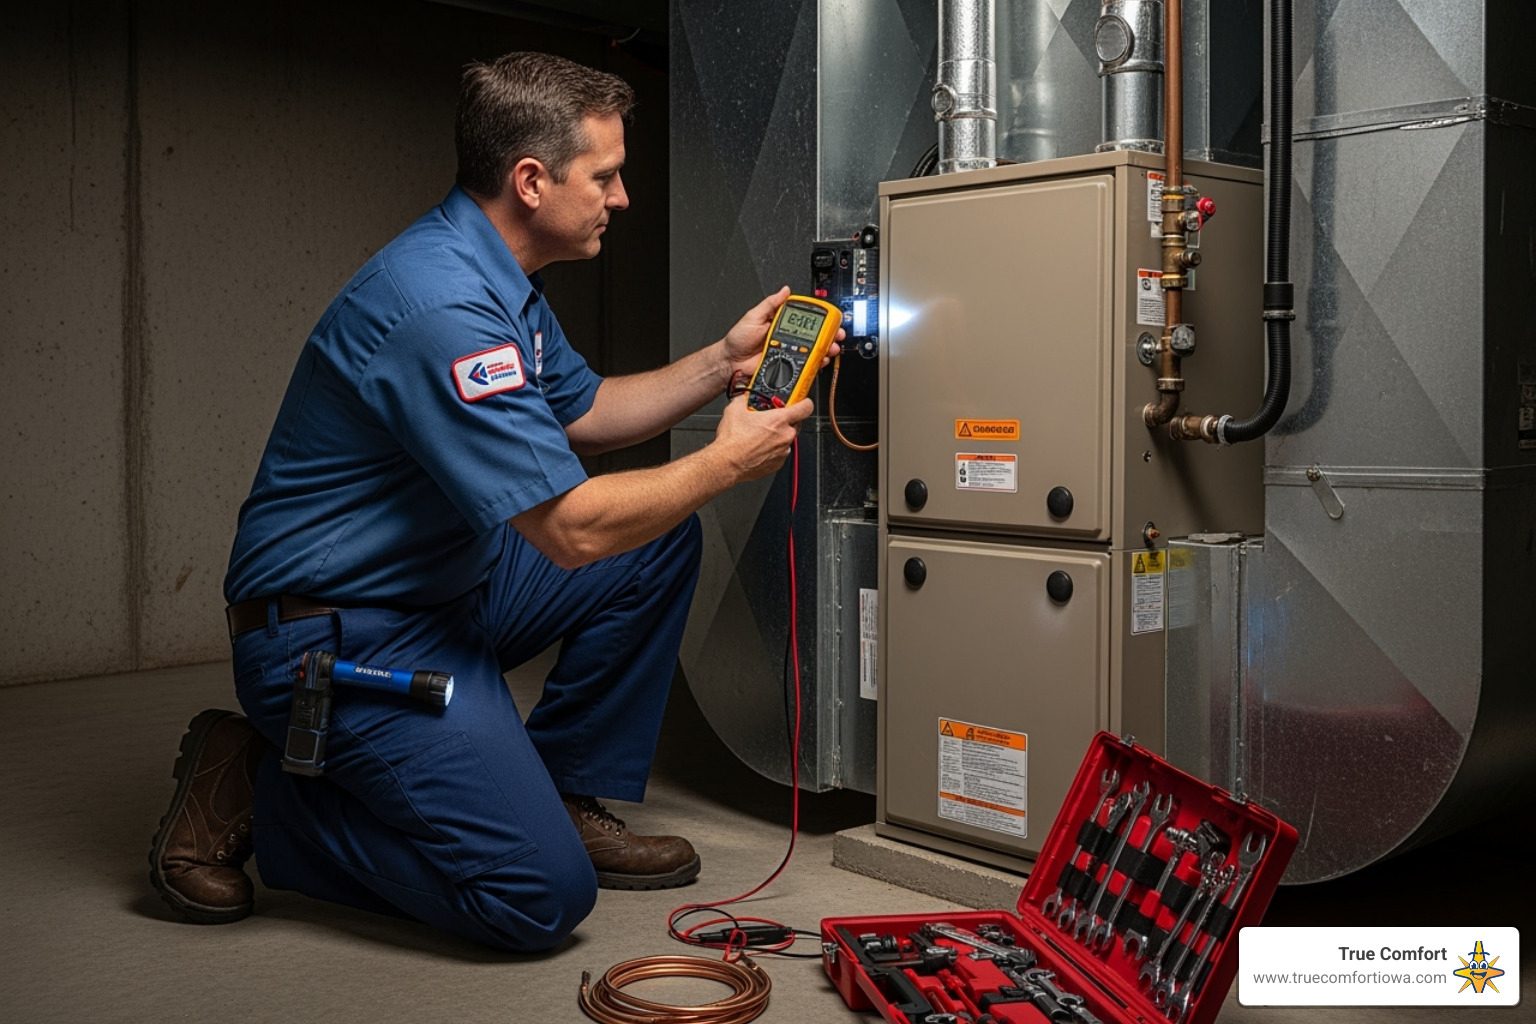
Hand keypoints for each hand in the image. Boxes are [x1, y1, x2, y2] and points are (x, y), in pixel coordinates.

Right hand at [712, 393, 813, 482]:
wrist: (726, 463)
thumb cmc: (732, 441)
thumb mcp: (734, 410)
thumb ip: (743, 400)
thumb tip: (743, 398)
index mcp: (778, 420)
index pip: (805, 407)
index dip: (804, 402)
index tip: (801, 401)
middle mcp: (785, 436)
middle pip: (795, 423)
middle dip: (784, 420)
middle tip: (770, 419)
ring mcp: (783, 451)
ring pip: (786, 439)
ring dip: (777, 436)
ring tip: (759, 436)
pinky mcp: (778, 463)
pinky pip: (780, 452)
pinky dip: (772, 449)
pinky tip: (758, 447)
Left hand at [721, 286, 843, 383]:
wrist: (731, 362)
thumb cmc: (738, 340)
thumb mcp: (753, 316)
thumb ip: (770, 304)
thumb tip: (784, 291)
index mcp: (781, 323)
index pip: (805, 318)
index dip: (819, 318)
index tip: (830, 318)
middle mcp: (788, 337)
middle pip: (814, 335)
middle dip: (829, 334)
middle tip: (836, 333)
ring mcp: (790, 352)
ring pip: (813, 351)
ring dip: (826, 349)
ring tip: (831, 347)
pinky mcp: (788, 366)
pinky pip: (805, 366)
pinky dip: (815, 363)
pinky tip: (821, 359)